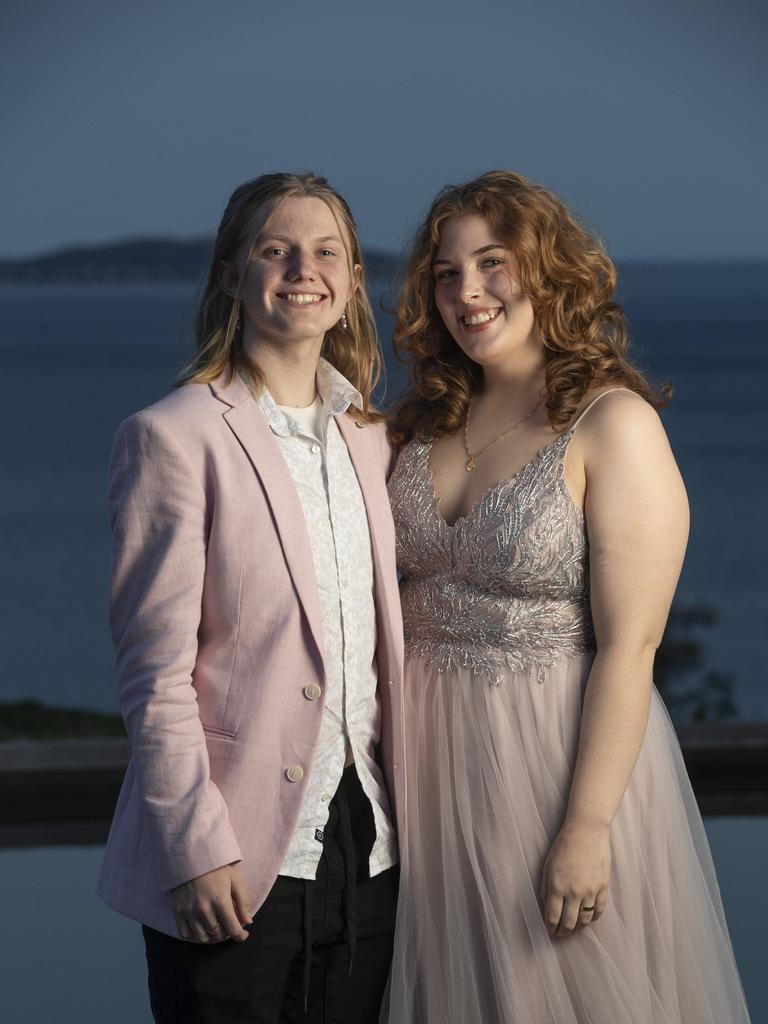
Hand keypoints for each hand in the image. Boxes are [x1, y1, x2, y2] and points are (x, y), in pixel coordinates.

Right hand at [170, 862, 251, 942]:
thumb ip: (243, 901)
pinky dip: (194, 934)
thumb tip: (248, 922)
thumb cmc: (215, 868)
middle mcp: (204, 909)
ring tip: (215, 925)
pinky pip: (185, 934)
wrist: (190, 857)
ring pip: (203, 938)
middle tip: (228, 924)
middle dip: (226, 932)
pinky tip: (200, 926)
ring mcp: (189, 912)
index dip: (240, 936)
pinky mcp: (178, 912)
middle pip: (218, 935)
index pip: (233, 930)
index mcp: (221, 901)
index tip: (243, 934)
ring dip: (211, 935)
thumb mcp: (234, 879)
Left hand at [539, 821, 610, 937]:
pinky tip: (589, 917)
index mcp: (557, 887)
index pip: (553, 917)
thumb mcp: (547, 865)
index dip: (550, 927)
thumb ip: (545, 887)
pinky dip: (594, 917)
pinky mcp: (604, 887)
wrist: (587, 831)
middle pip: (569, 923)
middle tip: (560, 934)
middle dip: (563, 932)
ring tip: (574, 926)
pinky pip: (600, 910)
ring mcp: (590, 891)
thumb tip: (547, 904)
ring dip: (579, 926)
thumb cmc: (564, 845)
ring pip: (585, 919)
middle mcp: (574, 892)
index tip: (550, 931)